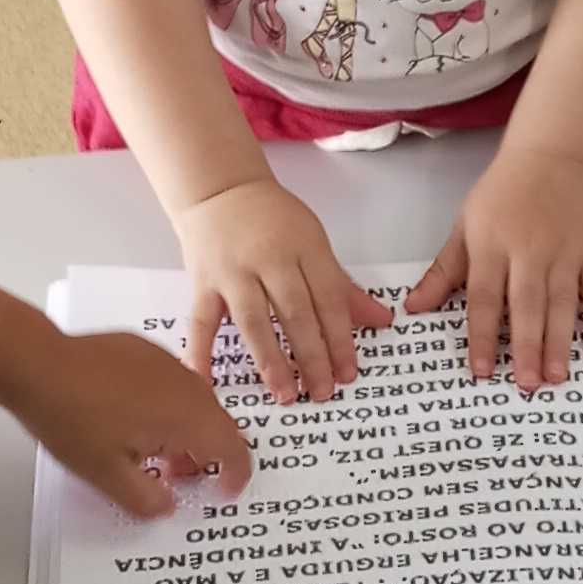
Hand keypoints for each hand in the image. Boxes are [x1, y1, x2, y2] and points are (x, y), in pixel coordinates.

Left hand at [8, 326, 252, 519]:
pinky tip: (130, 419)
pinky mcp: (145, 350)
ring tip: (148, 451)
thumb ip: (147, 499)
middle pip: (218, 426)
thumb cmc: (69, 414)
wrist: (37, 364)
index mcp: (186, 418)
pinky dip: (166, 406)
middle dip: (205, 456)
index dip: (234, 475)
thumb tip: (167, 505)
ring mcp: (166, 363)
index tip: (225, 490)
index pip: (234, 451)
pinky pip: (171, 383)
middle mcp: (186, 386)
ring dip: (186, 431)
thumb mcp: (107, 475)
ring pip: (195, 403)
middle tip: (177, 477)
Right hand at [175, 180, 395, 404]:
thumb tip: (381, 321)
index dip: (340, 339)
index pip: (328, 300)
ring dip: (269, 360)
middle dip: (311, 356)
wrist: (220, 189)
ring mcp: (233, 271)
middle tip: (322, 392)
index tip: (348, 373)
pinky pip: (202, 321)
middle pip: (295, 313)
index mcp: (305, 248)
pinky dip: (201, 352)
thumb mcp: (314, 243)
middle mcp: (270, 259)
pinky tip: (207, 383)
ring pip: (253, 320)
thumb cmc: (273, 219)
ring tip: (284, 394)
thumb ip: (343, 287)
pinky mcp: (202, 281)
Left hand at [407, 145, 582, 387]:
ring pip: (562, 303)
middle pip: (526, 305)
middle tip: (527, 385)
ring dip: (560, 342)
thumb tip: (414, 308)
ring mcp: (565, 251)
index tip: (481, 371)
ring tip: (557, 377)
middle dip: (526, 347)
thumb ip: (443, 271)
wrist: (552, 155)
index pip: (484, 298)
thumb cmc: (502, 194)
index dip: (481, 336)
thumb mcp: (465, 226)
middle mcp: (529, 250)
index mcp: (491, 245)